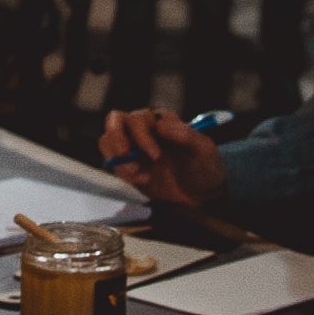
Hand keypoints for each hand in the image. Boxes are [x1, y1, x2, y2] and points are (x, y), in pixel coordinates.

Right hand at [98, 107, 223, 207]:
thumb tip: (160, 124)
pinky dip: (121, 171)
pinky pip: (112, 162)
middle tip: (130, 160)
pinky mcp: (128, 166)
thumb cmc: (206, 169)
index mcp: (162, 121)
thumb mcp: (205, 151)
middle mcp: (144, 130)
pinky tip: (142, 180)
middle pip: (116, 121)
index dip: (142, 135)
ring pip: (107, 139)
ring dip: (117, 157)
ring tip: (136, 174)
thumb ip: (186, 135)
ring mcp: (134, 148)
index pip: (139, 117)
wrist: (203, 197)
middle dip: (118, 140)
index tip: (156, 156)